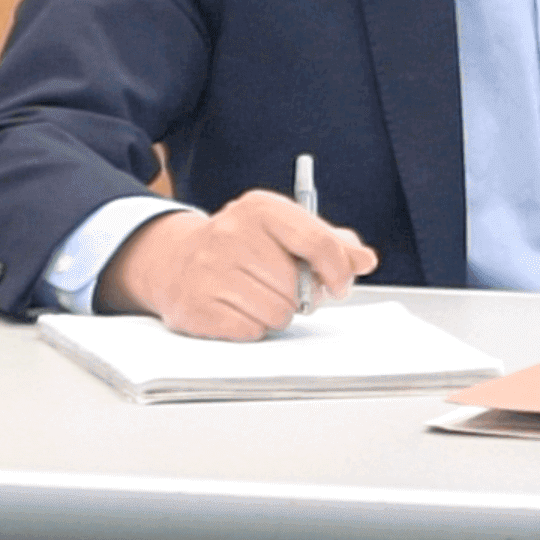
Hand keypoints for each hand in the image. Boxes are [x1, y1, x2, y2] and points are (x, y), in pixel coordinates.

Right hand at [94, 190, 378, 340]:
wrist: (175, 259)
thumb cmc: (243, 248)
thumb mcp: (284, 231)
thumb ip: (329, 244)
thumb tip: (364, 259)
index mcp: (260, 208)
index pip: (318, 242)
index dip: (337, 271)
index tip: (338, 285)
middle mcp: (231, 232)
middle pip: (297, 286)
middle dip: (296, 295)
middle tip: (278, 288)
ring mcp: (209, 268)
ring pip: (276, 313)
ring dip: (274, 314)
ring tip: (255, 298)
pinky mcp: (195, 304)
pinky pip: (250, 331)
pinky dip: (250, 327)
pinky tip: (235, 309)